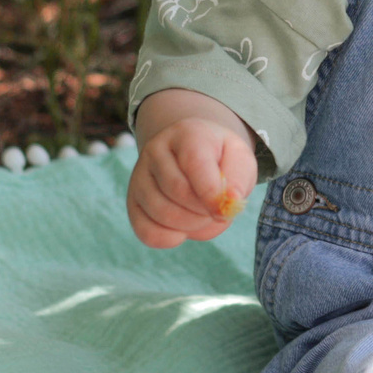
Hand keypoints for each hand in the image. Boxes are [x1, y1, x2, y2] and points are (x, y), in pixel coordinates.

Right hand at [127, 112, 255, 248]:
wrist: (194, 155)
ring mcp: (140, 175)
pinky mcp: (133, 201)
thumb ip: (238, 178)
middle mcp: (156, 150)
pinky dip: (169, 239)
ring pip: (161, 212)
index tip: (226, 210)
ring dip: (191, 226)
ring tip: (203, 217)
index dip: (212, 194)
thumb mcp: (240, 159)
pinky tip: (184, 232)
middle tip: (217, 211)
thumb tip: (227, 203)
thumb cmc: (220, 159)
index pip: (194, 164)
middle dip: (205, 211)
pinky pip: (145, 230)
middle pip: (177, 191)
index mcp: (187, 134)